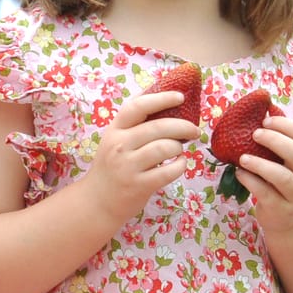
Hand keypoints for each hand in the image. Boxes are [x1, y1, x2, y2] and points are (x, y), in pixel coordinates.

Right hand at [80, 89, 200, 219]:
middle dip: (183, 126)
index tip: (181, 97)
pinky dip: (180, 166)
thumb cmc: (112, 165)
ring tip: (179, 150)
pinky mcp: (139, 185)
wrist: (97, 200)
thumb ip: (134, 120)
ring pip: (165, 148)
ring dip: (179, 147)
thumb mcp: (115, 138)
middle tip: (194, 130)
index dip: (162, 98)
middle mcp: (120, 145)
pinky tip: (179, 164)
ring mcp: (128, 166)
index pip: (138, 106)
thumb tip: (160, 92)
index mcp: (115, 129)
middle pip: (158, 127)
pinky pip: (169, 171)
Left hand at [231, 114, 292, 233]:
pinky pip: (267, 194)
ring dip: (261, 165)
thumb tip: (259, 112)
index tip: (266, 120)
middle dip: (275, 141)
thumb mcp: (289, 164)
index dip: (287, 125)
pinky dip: (251, 182)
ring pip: (283, 177)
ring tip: (242, 158)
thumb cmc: (286, 184)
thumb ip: (279, 143)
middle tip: (254, 133)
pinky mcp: (282, 209)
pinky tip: (240, 174)